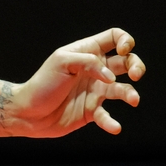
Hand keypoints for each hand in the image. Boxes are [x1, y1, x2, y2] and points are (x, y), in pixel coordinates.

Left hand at [11, 28, 144, 136]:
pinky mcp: (92, 111)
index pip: (114, 37)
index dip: (125, 40)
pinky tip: (114, 127)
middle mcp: (95, 71)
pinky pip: (107, 116)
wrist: (27, 112)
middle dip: (137, 65)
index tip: (123, 50)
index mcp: (87, 52)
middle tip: (135, 75)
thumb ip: (88, 62)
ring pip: (124, 89)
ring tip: (133, 100)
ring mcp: (95, 91)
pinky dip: (112, 122)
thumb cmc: (42, 83)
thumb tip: (111, 77)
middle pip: (128, 62)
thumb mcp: (61, 62)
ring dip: (131, 94)